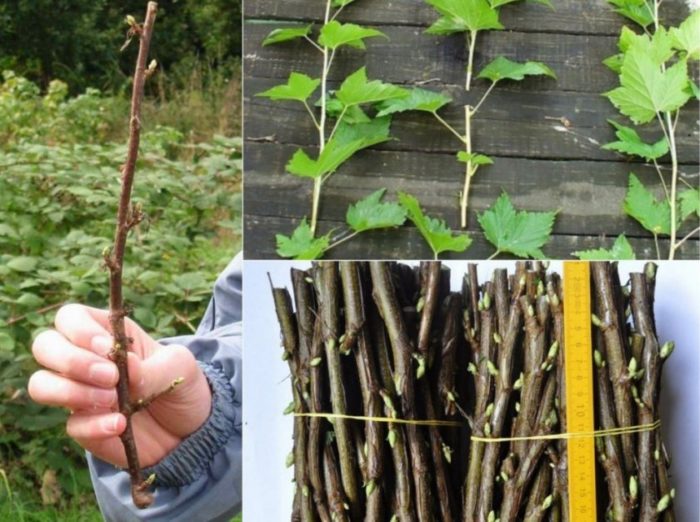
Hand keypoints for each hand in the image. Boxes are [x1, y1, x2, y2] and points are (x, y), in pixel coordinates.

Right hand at [28, 304, 211, 467]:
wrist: (190, 428)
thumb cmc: (181, 384)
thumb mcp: (180, 366)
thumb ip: (154, 365)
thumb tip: (127, 366)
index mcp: (107, 333)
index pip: (70, 317)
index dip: (79, 330)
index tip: (106, 347)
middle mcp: (85, 360)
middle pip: (44, 346)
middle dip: (72, 361)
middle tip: (110, 377)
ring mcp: (79, 393)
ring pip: (41, 385)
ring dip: (72, 392)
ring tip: (112, 400)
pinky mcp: (83, 427)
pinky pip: (71, 424)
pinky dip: (94, 425)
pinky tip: (120, 424)